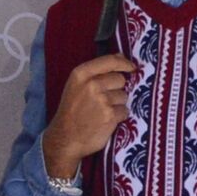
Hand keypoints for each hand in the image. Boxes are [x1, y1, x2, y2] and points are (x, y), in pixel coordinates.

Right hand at [43, 54, 137, 178]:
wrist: (65, 138)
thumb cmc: (71, 111)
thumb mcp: (76, 85)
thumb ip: (96, 71)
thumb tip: (121, 57)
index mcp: (81, 74)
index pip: (111, 61)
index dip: (124, 63)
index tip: (131, 68)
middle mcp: (92, 85)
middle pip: (120, 79)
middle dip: (117, 88)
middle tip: (104, 99)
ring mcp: (102, 100)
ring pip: (124, 96)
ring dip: (117, 104)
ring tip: (102, 112)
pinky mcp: (110, 115)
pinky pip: (125, 111)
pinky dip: (118, 117)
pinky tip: (105, 121)